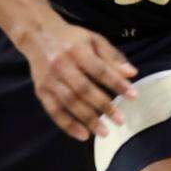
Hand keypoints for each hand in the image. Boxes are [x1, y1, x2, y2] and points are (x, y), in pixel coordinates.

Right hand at [23, 20, 137, 139]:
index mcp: (77, 50)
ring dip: (87, 119)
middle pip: (84, 89)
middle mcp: (61, 65)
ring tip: (105, 132)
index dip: (116, 83)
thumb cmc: (72, 39)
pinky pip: (54, 111)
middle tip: (120, 121)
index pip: (100, 70)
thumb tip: (132, 73)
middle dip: (103, 106)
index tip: (133, 96)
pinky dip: (68, 125)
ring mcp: (49, 79)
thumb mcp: (94, 40)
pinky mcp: (41, 90)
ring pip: (69, 102)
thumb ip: (113, 57)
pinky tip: (83, 135)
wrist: (37, 35)